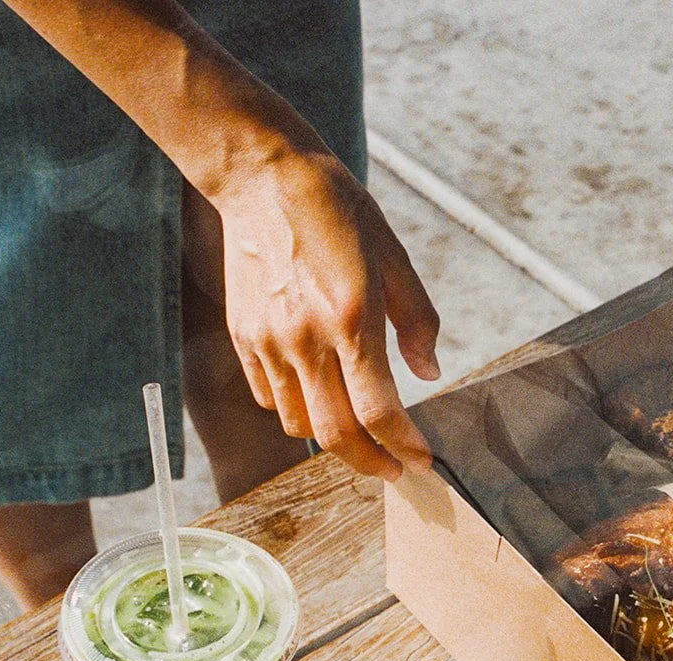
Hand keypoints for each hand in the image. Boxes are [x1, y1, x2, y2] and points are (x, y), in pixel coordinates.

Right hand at [213, 151, 440, 480]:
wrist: (263, 178)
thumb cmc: (338, 212)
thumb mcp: (393, 257)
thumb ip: (417, 321)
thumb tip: (429, 373)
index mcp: (350, 319)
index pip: (378, 411)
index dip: (404, 447)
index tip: (421, 462)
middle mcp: (304, 339)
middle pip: (336, 434)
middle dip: (370, 463)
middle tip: (393, 469)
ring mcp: (268, 342)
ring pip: (299, 424)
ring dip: (333, 439)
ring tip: (360, 434)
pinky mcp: (243, 338)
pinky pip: (270, 399)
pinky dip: (297, 411)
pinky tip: (320, 398)